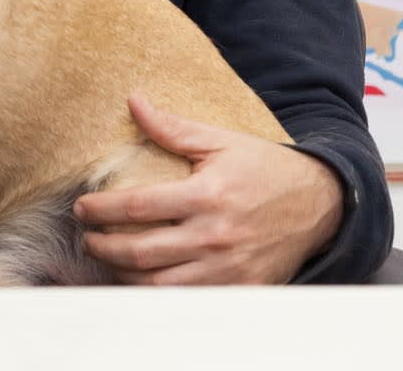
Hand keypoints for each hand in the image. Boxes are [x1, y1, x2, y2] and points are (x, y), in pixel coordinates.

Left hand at [74, 93, 343, 285]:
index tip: (82, 207)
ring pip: (158, 285)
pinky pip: (187, 300)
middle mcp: (215, 236)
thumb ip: (173, 128)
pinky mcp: (239, 290)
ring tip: (108, 260)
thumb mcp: (221, 140)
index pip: (138, 207)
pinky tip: (141, 281)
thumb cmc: (265, 168)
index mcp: (207, 195)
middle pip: (140, 252)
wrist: (320, 204)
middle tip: (87, 238)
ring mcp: (227, 269)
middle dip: (103, 247)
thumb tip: (133, 102)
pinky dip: (157, 294)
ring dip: (123, 276)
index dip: (101, 210)